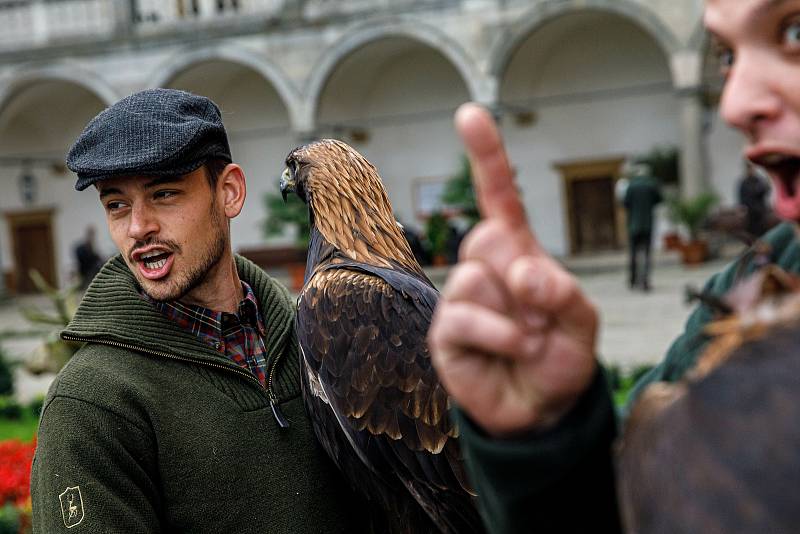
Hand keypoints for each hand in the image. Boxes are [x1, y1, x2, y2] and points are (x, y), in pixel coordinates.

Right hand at [428, 103, 598, 437]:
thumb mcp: (583, 320)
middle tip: (542, 316)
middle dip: (524, 276)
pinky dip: (501, 336)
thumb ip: (562, 290)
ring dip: (518, 317)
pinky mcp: (445, 332)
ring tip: (528, 341)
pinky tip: (513, 352)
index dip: (487, 157)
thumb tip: (522, 273)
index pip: (500, 198)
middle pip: (487, 236)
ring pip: (476, 278)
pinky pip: (466, 316)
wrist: (541, 411)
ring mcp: (461, 299)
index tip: (469, 113)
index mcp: (517, 253)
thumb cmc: (561, 357)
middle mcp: (483, 269)